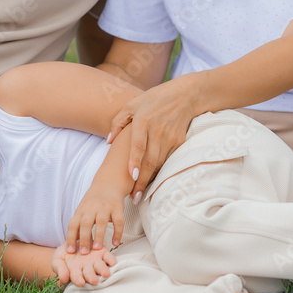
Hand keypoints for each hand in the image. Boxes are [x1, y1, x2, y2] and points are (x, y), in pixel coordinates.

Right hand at [51, 242, 116, 286]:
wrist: (73, 240)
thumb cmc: (64, 254)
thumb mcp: (57, 260)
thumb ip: (60, 268)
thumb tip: (63, 279)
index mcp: (76, 272)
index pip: (77, 277)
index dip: (78, 279)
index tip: (80, 282)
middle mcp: (87, 269)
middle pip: (90, 274)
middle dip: (92, 277)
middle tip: (94, 280)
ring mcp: (95, 261)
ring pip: (100, 267)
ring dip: (102, 270)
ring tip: (105, 273)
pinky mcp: (102, 252)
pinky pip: (108, 257)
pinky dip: (111, 260)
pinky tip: (113, 262)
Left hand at [65, 183, 125, 254]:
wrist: (108, 183)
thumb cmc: (94, 200)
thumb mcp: (83, 209)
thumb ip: (79, 224)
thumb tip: (73, 243)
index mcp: (82, 210)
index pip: (73, 224)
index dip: (70, 238)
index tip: (70, 251)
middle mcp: (92, 208)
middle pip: (86, 223)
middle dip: (84, 239)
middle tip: (84, 252)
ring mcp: (105, 207)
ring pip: (101, 222)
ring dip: (99, 236)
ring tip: (98, 248)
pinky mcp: (117, 208)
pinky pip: (118, 222)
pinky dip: (117, 233)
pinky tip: (116, 242)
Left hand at [108, 76, 196, 198]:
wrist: (184, 95)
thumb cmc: (154, 99)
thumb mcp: (132, 104)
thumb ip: (118, 122)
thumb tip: (108, 142)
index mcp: (143, 120)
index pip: (139, 144)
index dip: (135, 161)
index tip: (130, 176)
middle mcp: (157, 130)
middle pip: (150, 160)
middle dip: (141, 181)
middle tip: (134, 197)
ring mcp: (170, 137)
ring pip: (159, 163)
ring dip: (150, 180)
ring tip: (139, 193)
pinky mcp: (179, 142)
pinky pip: (168, 160)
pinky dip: (160, 171)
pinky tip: (152, 180)